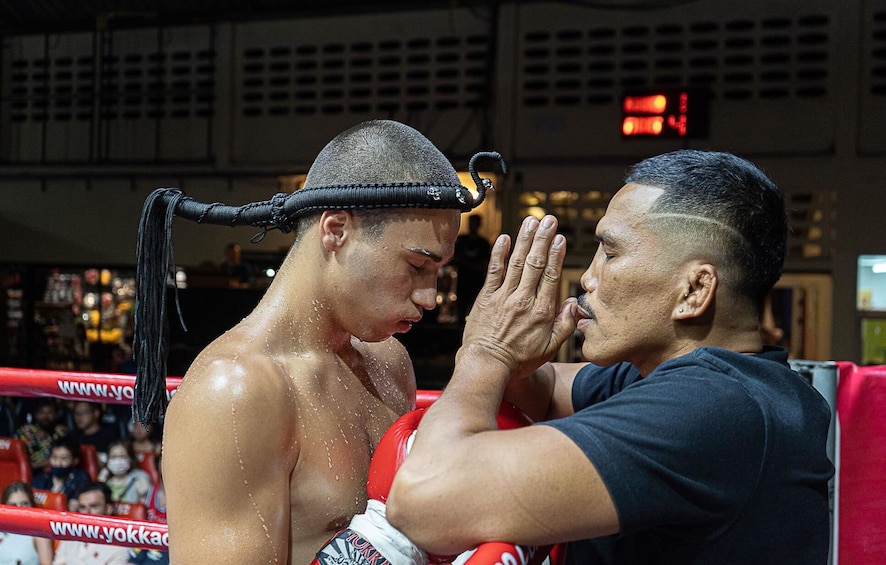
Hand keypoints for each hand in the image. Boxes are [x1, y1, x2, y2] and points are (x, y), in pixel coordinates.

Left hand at [460, 215, 576, 379]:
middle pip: (536, 263)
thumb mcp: (550, 348)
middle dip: (543, 239)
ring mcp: (504, 297)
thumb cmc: (519, 360)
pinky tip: (505, 238)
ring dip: (524, 240)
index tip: (559, 237)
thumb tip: (574, 303)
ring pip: (517, 263)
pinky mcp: (486, 297)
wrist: (486, 365)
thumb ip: (565, 325)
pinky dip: (499, 254)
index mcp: (541, 311)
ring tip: (531, 222)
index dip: (556, 254)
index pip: (551, 276)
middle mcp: (524, 300)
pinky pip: (494, 271)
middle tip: (548, 220)